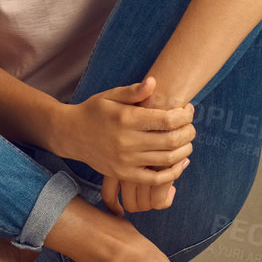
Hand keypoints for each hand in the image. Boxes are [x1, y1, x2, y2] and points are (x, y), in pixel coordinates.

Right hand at [61, 74, 194, 208]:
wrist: (70, 134)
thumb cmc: (94, 111)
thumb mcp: (111, 95)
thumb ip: (134, 91)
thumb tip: (154, 82)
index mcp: (126, 119)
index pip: (167, 119)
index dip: (184, 115)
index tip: (188, 110)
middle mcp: (127, 142)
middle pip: (172, 140)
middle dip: (189, 132)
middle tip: (192, 126)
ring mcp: (125, 161)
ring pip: (167, 160)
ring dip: (185, 150)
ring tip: (188, 141)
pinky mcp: (123, 174)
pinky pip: (155, 180)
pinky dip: (173, 173)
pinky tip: (180, 163)